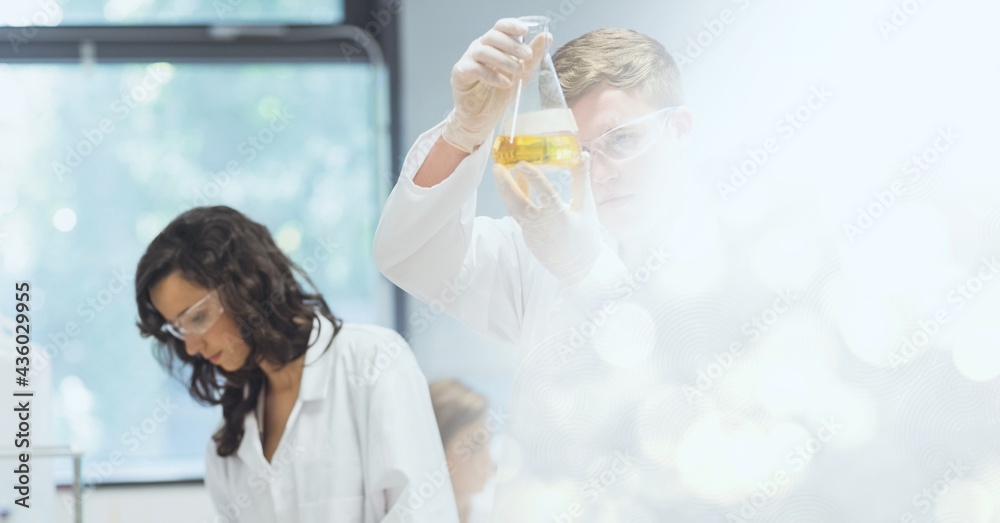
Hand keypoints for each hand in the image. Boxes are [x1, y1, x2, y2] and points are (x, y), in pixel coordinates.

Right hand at [442, 18, 550, 153]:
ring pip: (483, 50)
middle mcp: (479, 47)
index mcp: (494, 44)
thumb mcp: (521, 74)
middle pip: (492, 36)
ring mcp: (468, 59)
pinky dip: (492, 75)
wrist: (482, 119)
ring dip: (504, 59)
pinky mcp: (460, 73)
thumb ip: (533, 57)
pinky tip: (505, 83)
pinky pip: (474, 69)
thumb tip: (546, 36)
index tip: (525, 30)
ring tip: (518, 71)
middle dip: (512, 45)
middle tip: (527, 55)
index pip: (500, 27)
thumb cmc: (499, 94)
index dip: (511, 25)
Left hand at [493, 154, 627, 293]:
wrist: (581, 269)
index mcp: (560, 217)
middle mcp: (542, 226)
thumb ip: (581, 181)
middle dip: (505, 184)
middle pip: (518, 203)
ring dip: (505, 192)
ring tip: (500, 174)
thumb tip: (583, 155)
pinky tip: (513, 189)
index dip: (532, 177)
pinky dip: (514, 202)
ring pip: (513, 210)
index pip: (544, 192)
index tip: (521, 163)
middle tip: (497, 167)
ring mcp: (532, 234)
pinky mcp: (527, 239)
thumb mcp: (587, 208)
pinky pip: (518, 217)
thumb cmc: (587, 237)